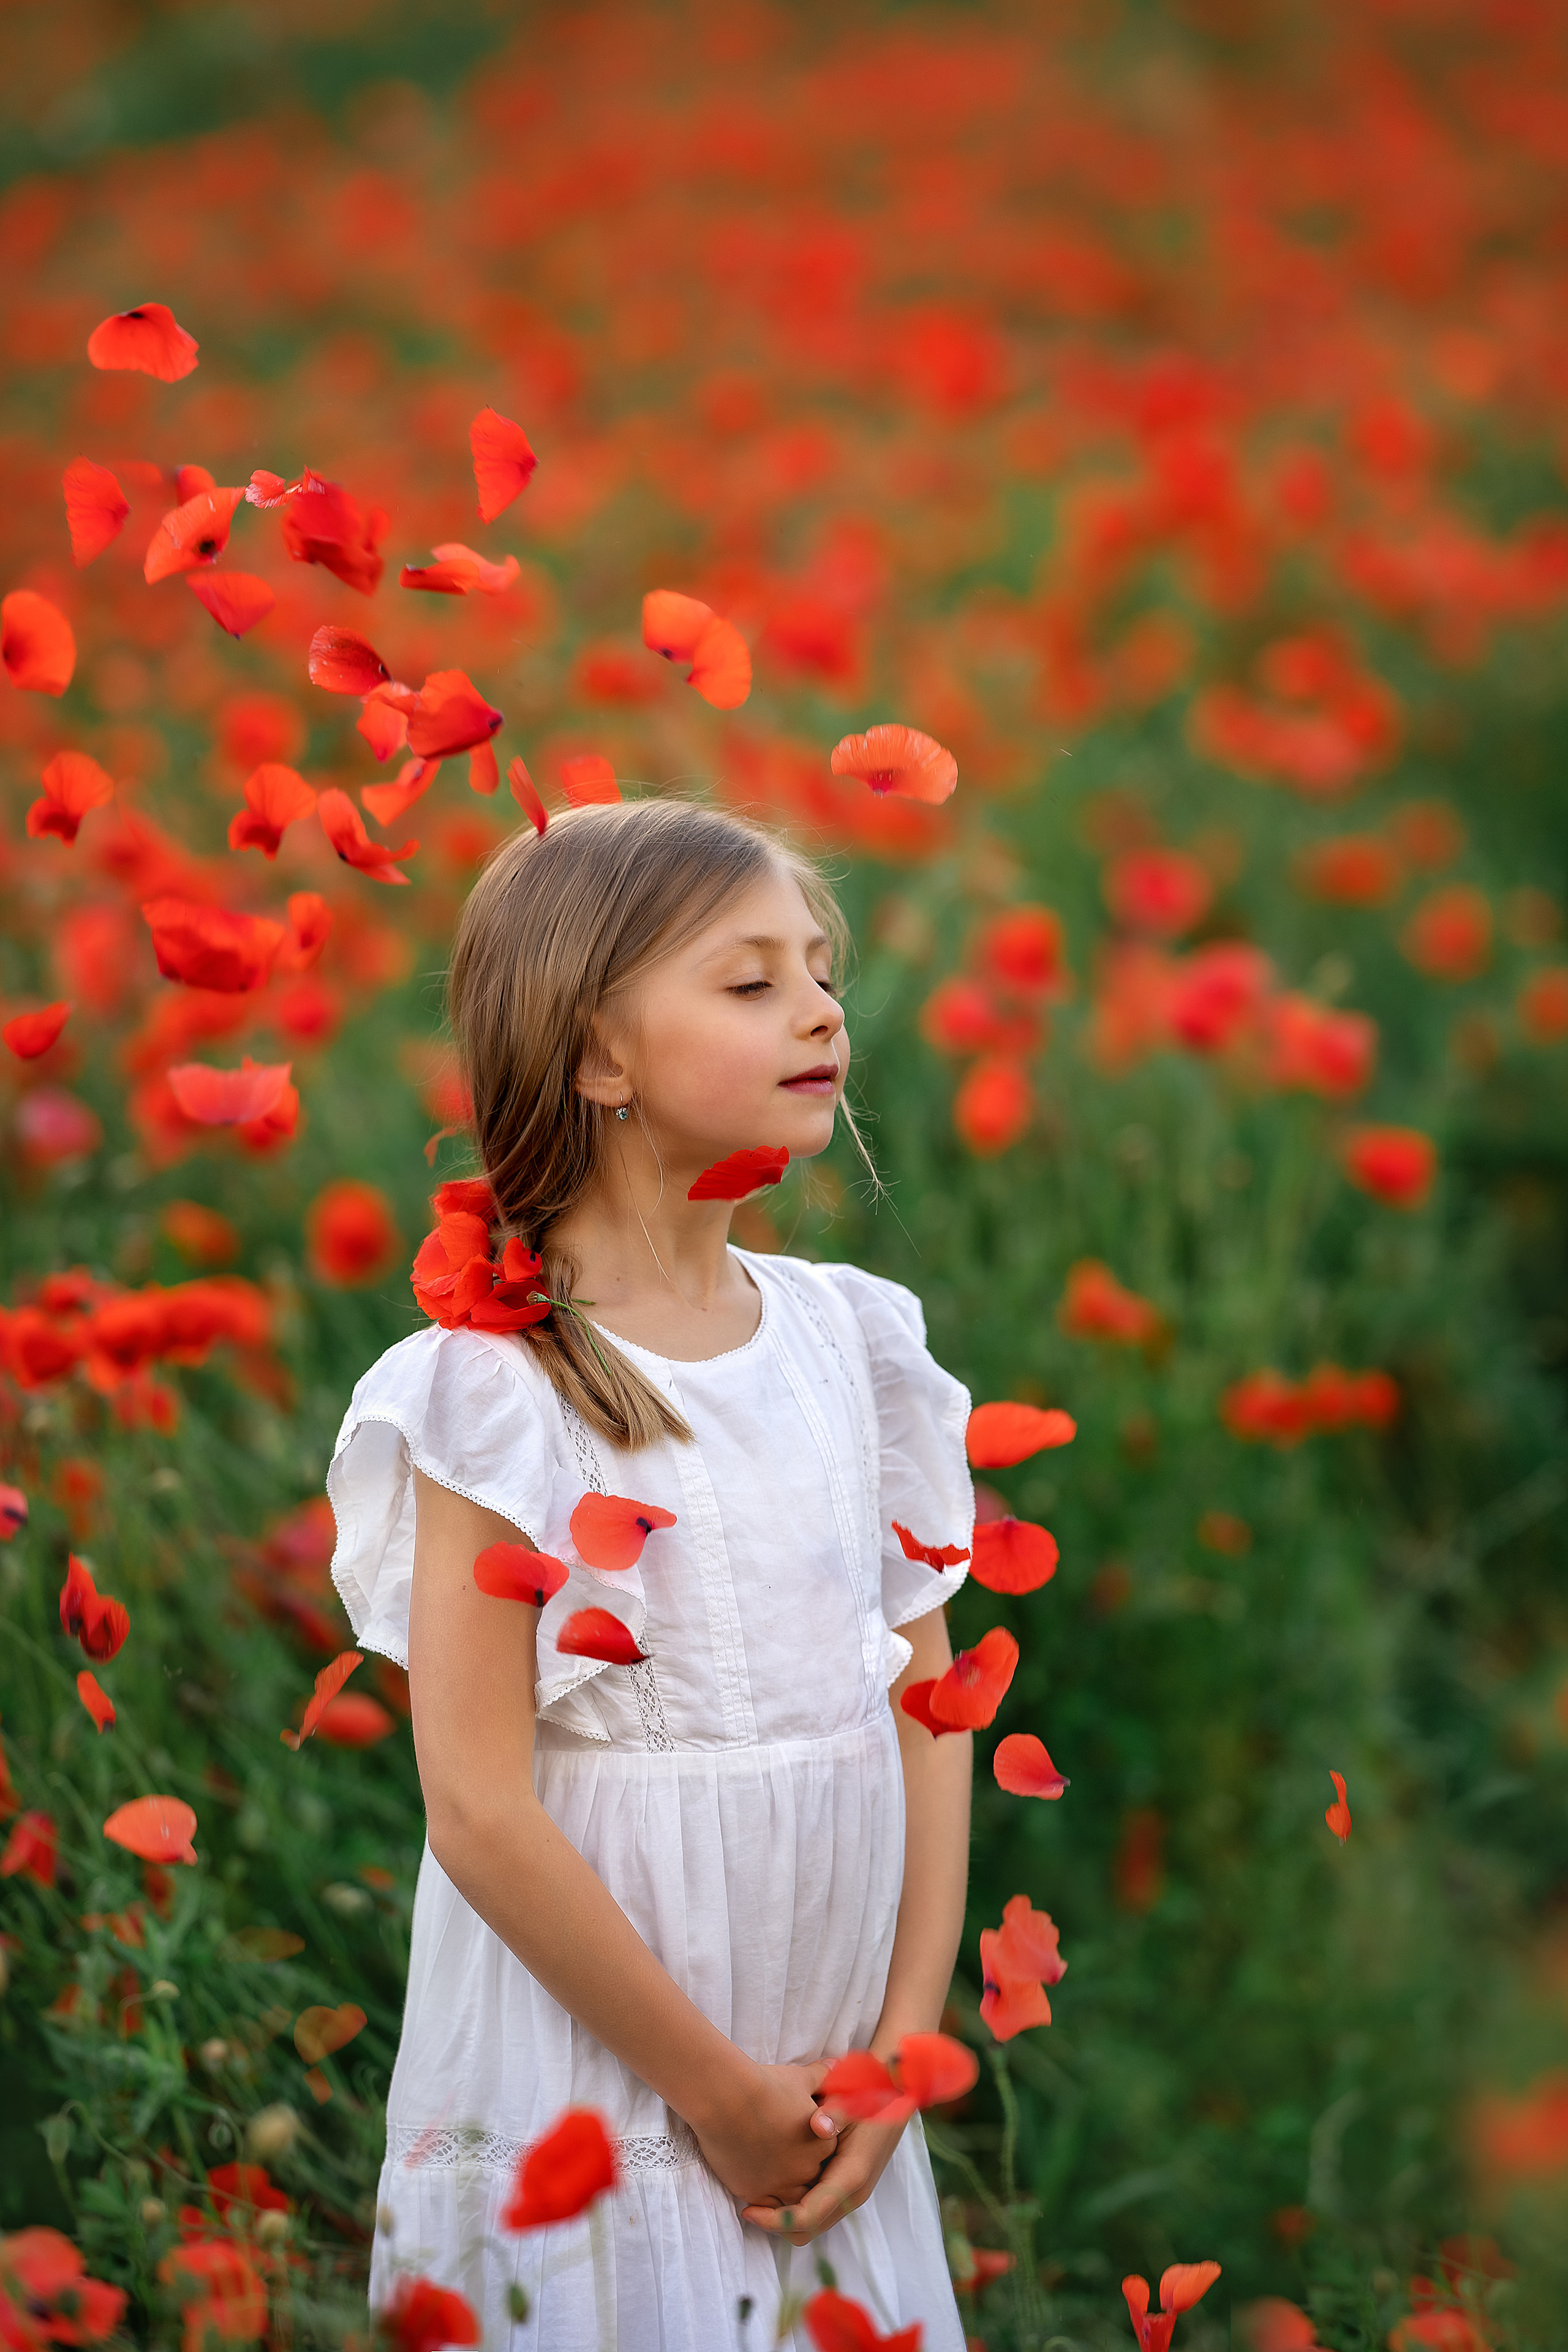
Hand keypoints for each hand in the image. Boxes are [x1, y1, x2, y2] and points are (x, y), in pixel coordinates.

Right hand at [691, 2060, 838, 2207]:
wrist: (728, 2099)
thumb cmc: (766, 2085)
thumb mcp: (800, 2078)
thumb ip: (821, 2076)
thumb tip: (835, 2063)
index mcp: (824, 2143)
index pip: (826, 2153)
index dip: (813, 2145)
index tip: (798, 2135)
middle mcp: (807, 2170)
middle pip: (811, 2178)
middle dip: (800, 2169)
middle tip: (783, 2153)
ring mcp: (781, 2185)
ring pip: (792, 2198)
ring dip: (784, 2186)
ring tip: (769, 2169)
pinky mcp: (755, 2194)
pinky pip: (766, 2208)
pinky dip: (764, 2200)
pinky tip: (754, 2179)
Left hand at [740, 2109, 908, 2243]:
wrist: (896, 2094)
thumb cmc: (871, 2094)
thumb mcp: (855, 2098)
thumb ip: (837, 2111)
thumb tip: (819, 2125)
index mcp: (851, 2177)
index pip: (808, 2218)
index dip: (775, 2219)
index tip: (747, 2208)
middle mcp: (851, 2194)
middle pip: (807, 2230)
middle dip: (775, 2223)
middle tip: (746, 2203)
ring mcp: (849, 2193)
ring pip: (811, 2224)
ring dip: (783, 2216)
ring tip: (757, 2195)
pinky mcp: (844, 2186)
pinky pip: (816, 2209)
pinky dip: (794, 2206)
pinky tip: (775, 2184)